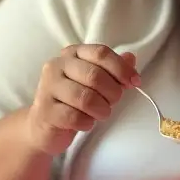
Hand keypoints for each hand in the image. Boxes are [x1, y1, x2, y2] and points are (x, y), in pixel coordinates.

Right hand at [25, 45, 139, 154]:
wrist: (45, 126)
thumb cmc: (74, 101)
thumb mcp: (95, 83)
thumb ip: (113, 70)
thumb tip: (131, 59)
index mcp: (71, 54)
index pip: (101, 53)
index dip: (122, 68)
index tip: (135, 82)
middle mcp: (56, 65)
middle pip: (95, 75)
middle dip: (112, 92)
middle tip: (113, 102)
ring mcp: (48, 87)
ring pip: (85, 98)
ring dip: (101, 109)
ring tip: (100, 113)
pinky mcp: (45, 111)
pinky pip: (75, 117)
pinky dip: (87, 123)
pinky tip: (86, 123)